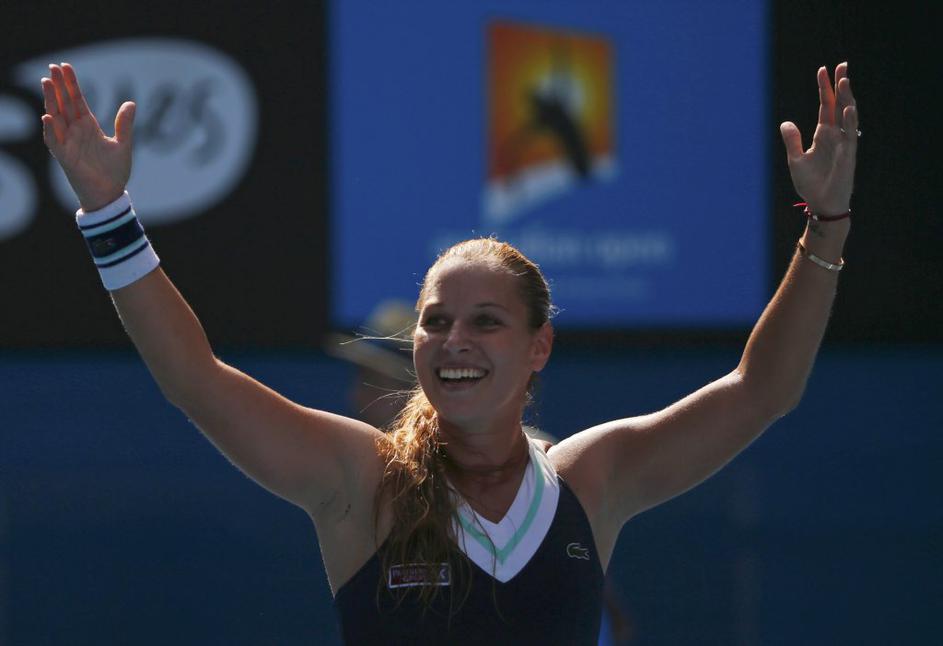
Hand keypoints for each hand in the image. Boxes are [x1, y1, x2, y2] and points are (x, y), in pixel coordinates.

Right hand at [41, 63, 135, 211]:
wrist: (110, 194)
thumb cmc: (115, 171)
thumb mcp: (123, 144)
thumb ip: (124, 124)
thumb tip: (131, 103)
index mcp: (88, 125)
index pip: (77, 99)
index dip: (71, 83)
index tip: (65, 66)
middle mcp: (75, 131)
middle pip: (64, 103)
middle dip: (58, 85)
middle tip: (53, 66)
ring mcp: (68, 142)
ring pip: (56, 117)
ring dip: (50, 101)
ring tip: (46, 82)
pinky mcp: (64, 157)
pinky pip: (53, 141)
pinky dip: (50, 130)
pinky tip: (48, 116)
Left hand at [780, 62, 858, 215]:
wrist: (821, 203)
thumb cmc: (810, 184)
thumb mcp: (796, 160)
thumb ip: (792, 140)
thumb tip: (786, 122)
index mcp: (823, 133)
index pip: (826, 105)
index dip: (824, 88)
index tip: (823, 70)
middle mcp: (835, 134)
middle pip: (839, 104)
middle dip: (840, 85)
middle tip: (841, 65)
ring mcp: (844, 143)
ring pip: (847, 115)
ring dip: (846, 98)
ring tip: (844, 80)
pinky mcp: (848, 154)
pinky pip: (850, 135)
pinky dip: (849, 121)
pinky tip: (848, 108)